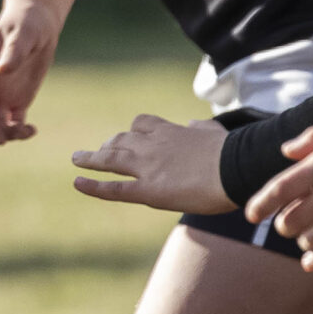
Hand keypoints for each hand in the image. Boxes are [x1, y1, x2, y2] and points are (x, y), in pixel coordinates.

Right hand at [0, 0, 60, 143]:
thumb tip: (1, 70)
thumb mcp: (24, 33)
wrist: (38, 21)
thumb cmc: (28, 22)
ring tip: (26, 133)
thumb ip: (14, 51)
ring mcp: (4, 93)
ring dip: (6, 132)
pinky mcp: (18, 99)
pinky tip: (32, 131)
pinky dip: (20, 129)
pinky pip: (14, 120)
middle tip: (0, 142)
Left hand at [69, 115, 234, 212]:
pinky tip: (77, 183)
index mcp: (170, 132)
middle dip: (109, 144)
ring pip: (111, 159)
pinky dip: (93, 186)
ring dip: (91, 158)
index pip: (143, 124)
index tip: (128, 136)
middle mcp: (153, 146)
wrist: (235, 168)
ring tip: (77, 158)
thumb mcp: (215, 132)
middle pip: (122, 140)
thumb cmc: (232, 152)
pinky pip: (114, 188)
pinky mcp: (148, 190)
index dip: (133, 130)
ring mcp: (147, 167)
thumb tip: (193, 123)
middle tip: (99, 151)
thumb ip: (201, 127)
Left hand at [242, 117, 312, 271]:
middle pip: (291, 221)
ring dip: (303, 241)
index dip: (260, 205)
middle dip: (285, 225)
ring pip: (311, 240)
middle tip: (289, 223)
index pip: (279, 190)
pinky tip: (312, 262)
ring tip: (307, 237)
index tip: (251, 215)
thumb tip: (285, 151)